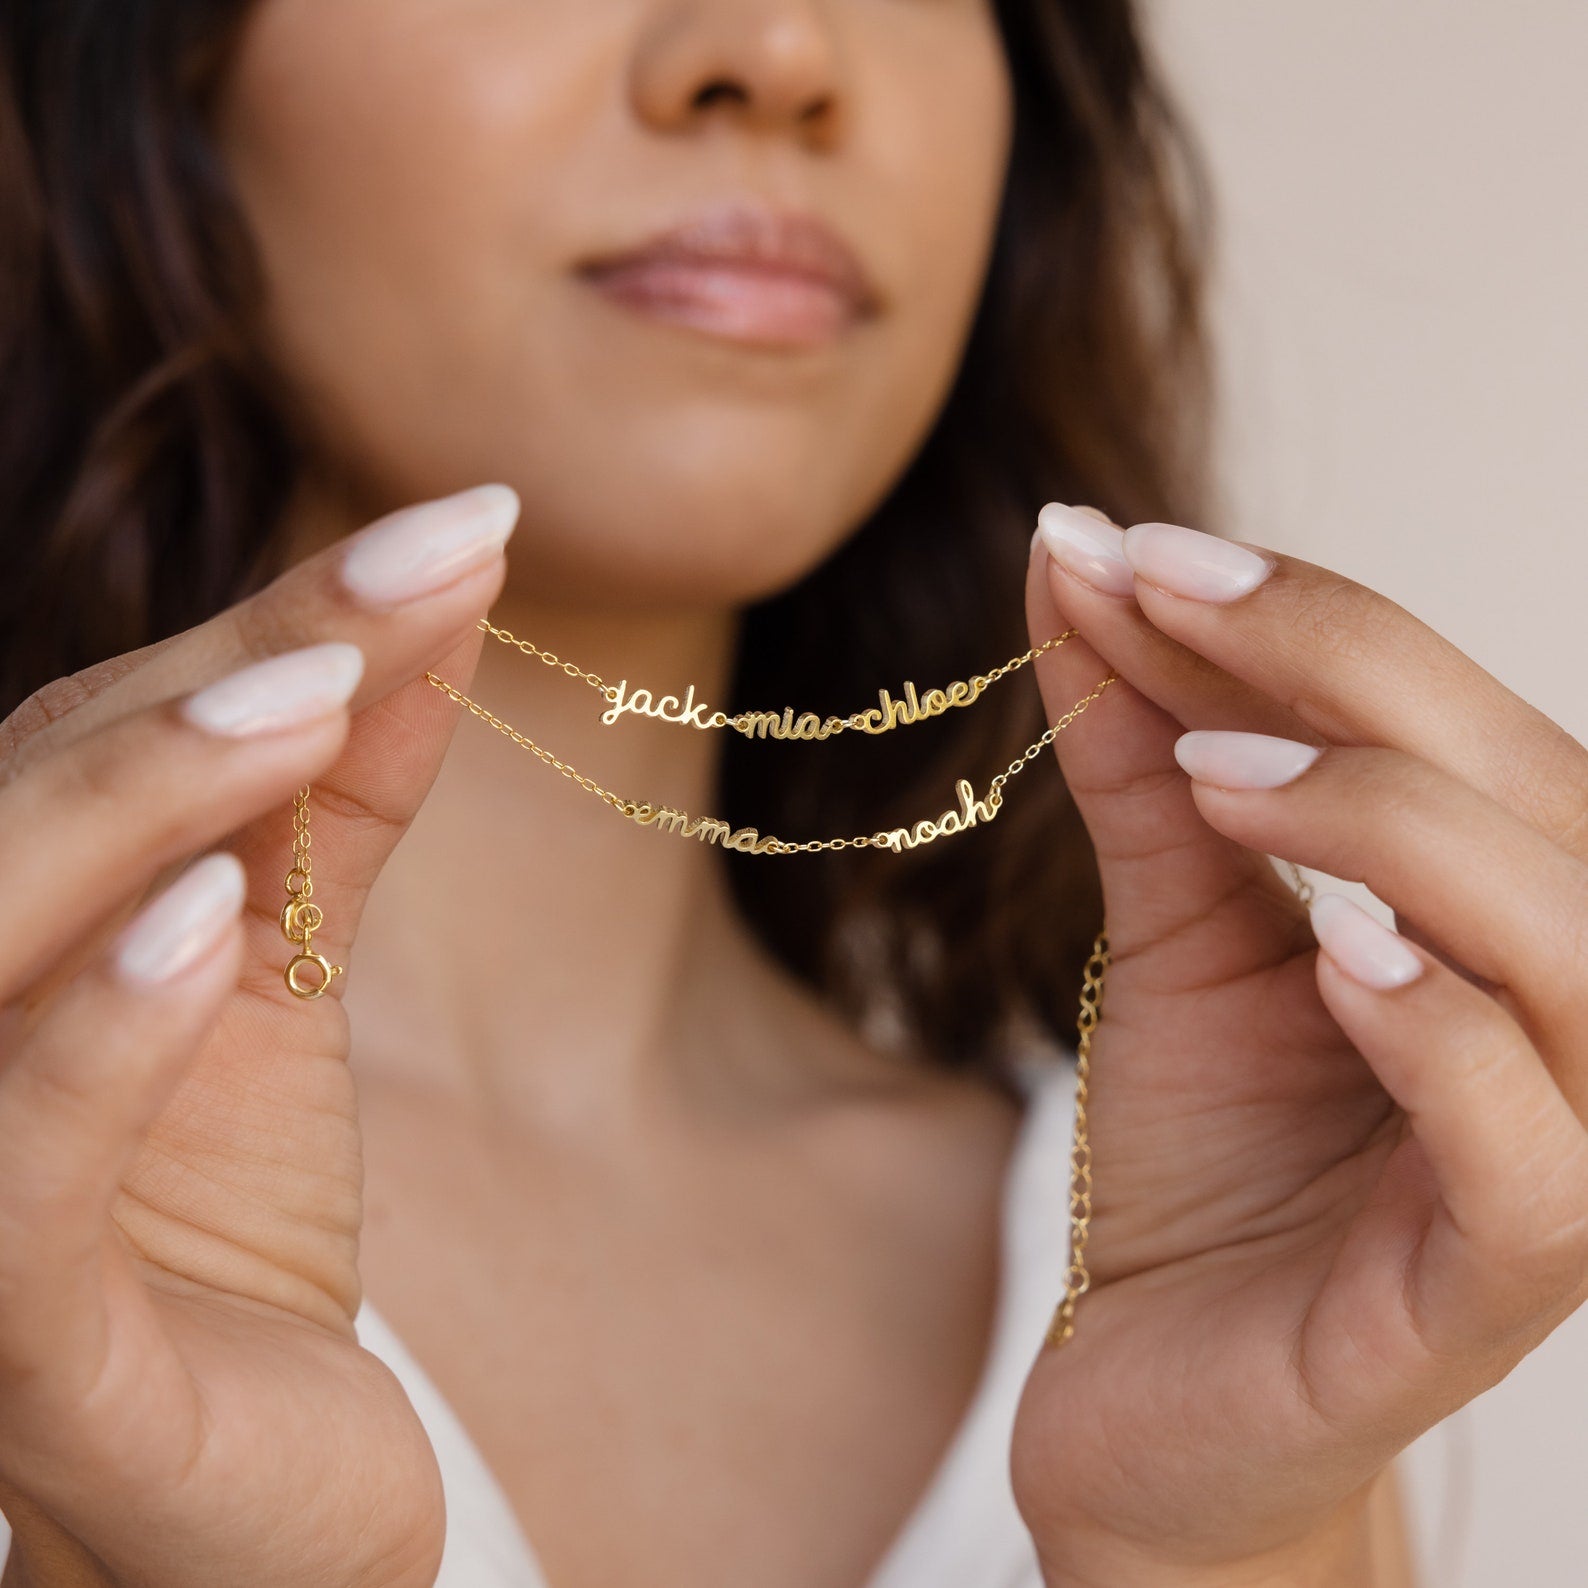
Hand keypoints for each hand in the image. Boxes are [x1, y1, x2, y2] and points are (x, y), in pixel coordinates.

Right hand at [0, 484, 518, 1587]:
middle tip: (411, 569)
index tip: (463, 524)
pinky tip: (203, 920)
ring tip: (311, 692)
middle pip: (33, 805)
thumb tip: (422, 624)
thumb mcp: (288, 987)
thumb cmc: (226, 1226)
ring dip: (140, 801)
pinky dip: (94, 1039)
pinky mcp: (15, 1349)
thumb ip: (331, 819)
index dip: (276, 620)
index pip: (110, 740)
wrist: (255, 1491)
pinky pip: (17, 1180)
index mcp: (19, 943)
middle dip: (217, 675)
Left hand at [1009, 505, 1587, 1584]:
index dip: (1310, 615)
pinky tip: (1336, 954)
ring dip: (1394, 829)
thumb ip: (1146, 772)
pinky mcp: (1495, 1289)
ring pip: (1566, 948)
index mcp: (1500, 924)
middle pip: (1530, 797)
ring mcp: (1557, 1163)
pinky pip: (1532, 1154)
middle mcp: (1566, 1022)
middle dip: (1347, 668)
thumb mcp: (1171, 940)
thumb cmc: (1199, 1169)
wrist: (1157, 1394)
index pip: (1451, 725)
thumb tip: (1078, 572)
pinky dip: (1445, 1035)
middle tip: (1161, 596)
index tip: (1130, 544)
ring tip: (1220, 779)